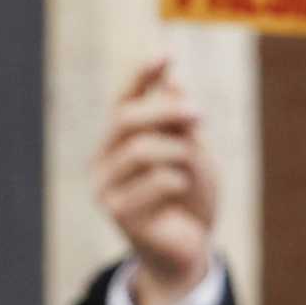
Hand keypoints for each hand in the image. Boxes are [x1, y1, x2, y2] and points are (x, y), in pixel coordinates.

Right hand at [94, 55, 219, 304]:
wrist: (189, 250)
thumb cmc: (190, 199)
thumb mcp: (192, 154)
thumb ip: (180, 124)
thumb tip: (173, 83)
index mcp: (117, 142)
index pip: (125, 100)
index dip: (142, 76)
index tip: (166, 54)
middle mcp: (104, 161)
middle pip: (127, 119)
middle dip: (166, 110)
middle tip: (201, 114)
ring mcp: (105, 188)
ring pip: (142, 149)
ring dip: (178, 152)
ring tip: (192, 167)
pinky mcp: (118, 213)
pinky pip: (157, 181)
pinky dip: (180, 180)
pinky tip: (182, 193)